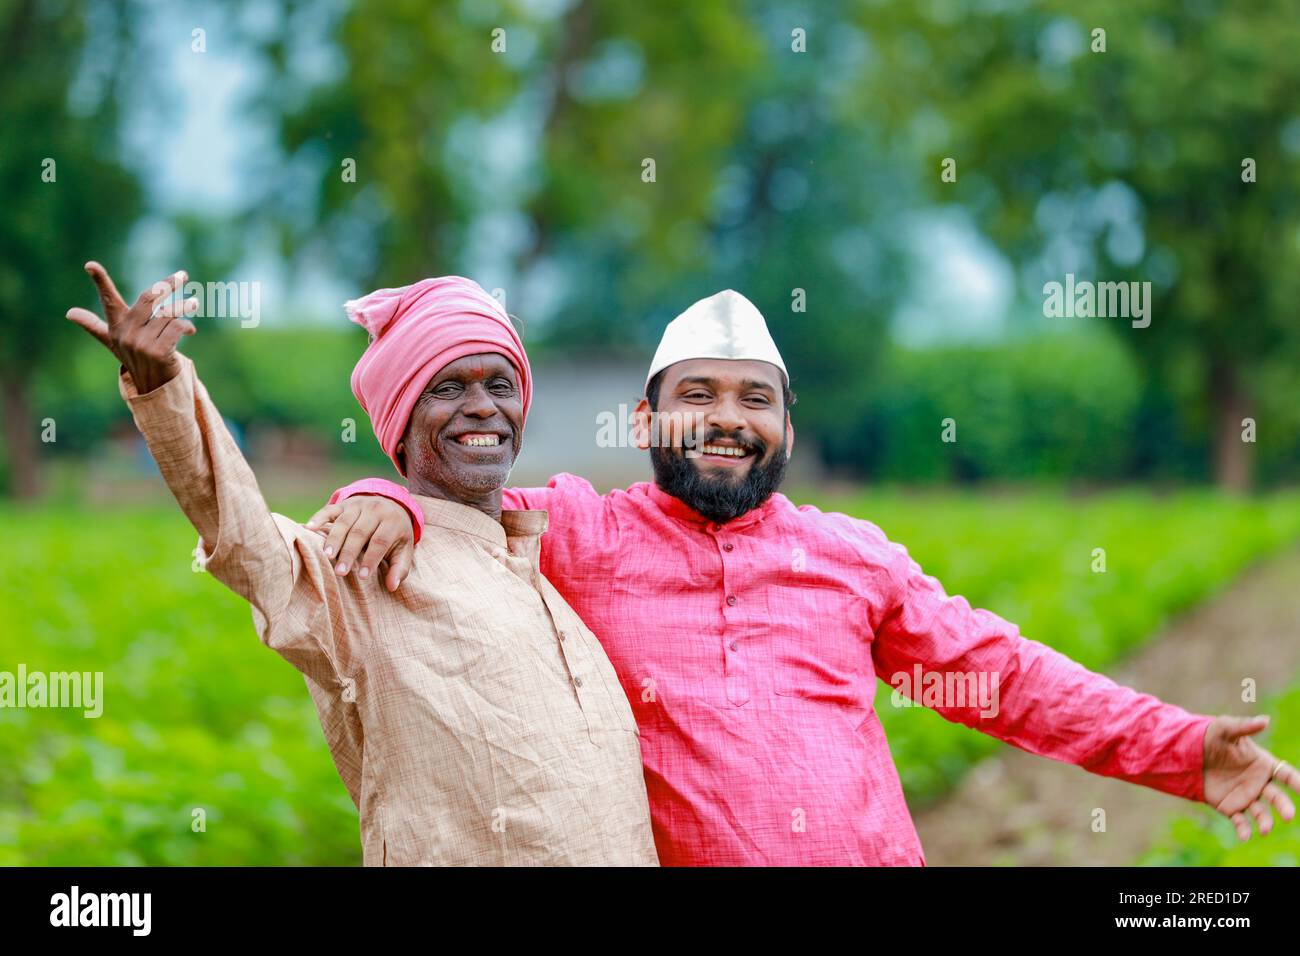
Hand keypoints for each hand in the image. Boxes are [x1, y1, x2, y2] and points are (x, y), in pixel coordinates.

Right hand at [66, 261, 198, 393]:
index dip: (100, 282)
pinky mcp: (158, 352)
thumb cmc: (134, 357)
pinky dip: (186, 326)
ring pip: (168, 314)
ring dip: (184, 307)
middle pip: (149, 299)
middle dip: (166, 285)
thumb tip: (69, 313)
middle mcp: (127, 333)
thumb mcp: (113, 341)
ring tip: (194, 303)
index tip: (90, 265)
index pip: (108, 301)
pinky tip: (190, 330)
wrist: (153, 386)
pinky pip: (177, 328)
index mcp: (117, 326)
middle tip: (182, 275)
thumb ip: (94, 325)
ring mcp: (142, 344)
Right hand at [305, 495, 415, 590]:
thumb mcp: (404, 548)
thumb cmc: (395, 534)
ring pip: (344, 522)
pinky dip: (318, 518)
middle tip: (340, 572)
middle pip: (360, 532)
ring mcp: (358, 505)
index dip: (371, 559)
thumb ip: (400, 567)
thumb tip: (393, 586)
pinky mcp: (344, 504)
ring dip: (334, 539)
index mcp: (392, 522)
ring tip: (327, 556)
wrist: (392, 504)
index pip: (380, 541)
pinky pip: (329, 509)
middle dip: (349, 552)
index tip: (362, 576)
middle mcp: (375, 510)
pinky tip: (308, 528)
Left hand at [1202, 714, 1297, 839]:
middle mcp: (1259, 783)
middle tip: (1289, 815)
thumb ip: (1244, 726)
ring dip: (1265, 822)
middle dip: (1284, 806)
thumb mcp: (1225, 729)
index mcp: (1263, 764)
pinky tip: (1244, 837)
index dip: (1297, 782)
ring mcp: (1246, 797)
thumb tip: (1265, 720)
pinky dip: (1243, 830)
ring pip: (1261, 813)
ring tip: (1265, 829)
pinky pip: (1240, 821)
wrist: (1189, 753)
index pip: (1286, 774)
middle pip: (1277, 797)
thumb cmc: (1212, 737)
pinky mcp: (1230, 807)